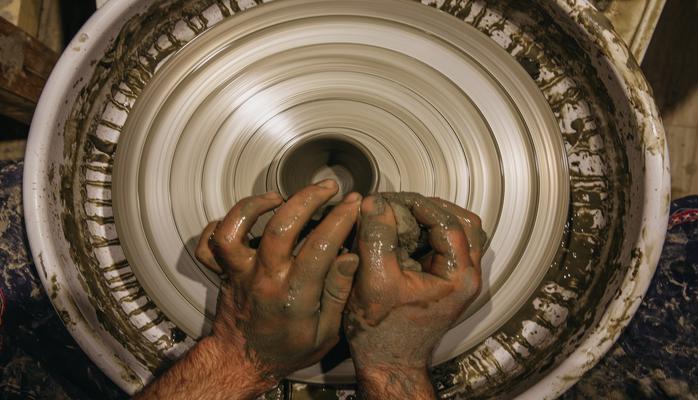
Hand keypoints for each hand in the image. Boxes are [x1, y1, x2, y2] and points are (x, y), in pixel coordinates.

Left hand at [135, 180, 361, 399]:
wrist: (242, 363)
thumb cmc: (287, 350)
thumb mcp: (326, 333)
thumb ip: (338, 293)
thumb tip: (350, 257)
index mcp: (294, 296)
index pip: (320, 246)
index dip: (341, 218)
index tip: (354, 203)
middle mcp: (264, 279)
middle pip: (280, 227)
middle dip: (308, 198)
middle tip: (329, 187)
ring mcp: (239, 273)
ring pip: (234, 229)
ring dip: (256, 204)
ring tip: (280, 196)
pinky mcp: (224, 271)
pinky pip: (209, 243)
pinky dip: (220, 223)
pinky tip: (247, 217)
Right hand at [345, 193, 481, 399]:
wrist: (388, 363)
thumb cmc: (382, 332)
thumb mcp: (374, 280)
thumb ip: (377, 237)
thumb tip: (376, 201)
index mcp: (459, 277)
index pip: (450, 222)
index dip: (420, 204)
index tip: (392, 198)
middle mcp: (467, 277)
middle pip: (464, 223)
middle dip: (430, 208)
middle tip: (398, 203)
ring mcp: (459, 279)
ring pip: (459, 232)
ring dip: (432, 218)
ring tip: (402, 214)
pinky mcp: (446, 282)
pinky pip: (447, 245)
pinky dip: (429, 232)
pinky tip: (404, 232)